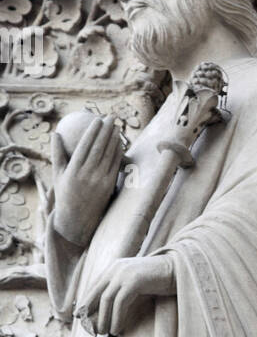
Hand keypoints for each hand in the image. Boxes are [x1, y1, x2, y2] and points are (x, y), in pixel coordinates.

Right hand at [51, 115, 125, 247]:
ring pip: (109, 156)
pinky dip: (118, 153)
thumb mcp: (58, 174)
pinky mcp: (109, 187)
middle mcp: (87, 175)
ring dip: (114, 139)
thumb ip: (57, 154)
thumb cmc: (65, 193)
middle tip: (110, 117)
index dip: (93, 131)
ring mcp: (99, 182)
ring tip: (117, 126)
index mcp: (73, 171)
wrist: (76, 219)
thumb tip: (55, 133)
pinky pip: (115, 166)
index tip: (97, 119)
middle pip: (99, 148)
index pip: (85, 146)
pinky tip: (121, 143)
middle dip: (106, 131)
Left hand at [78, 255, 175, 335]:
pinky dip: (116, 318)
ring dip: (103, 318)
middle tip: (90, 329)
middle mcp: (117, 268)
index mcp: (115, 266)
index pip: (94, 285)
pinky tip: (117, 329)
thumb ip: (122, 286)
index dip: (86, 301)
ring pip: (107, 299)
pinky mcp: (134, 281)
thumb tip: (107, 306)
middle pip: (97, 293)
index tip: (81, 316)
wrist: (180, 270)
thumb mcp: (136, 280)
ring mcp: (125, 273)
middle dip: (91, 312)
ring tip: (104, 332)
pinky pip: (120, 303)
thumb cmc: (159, 279)